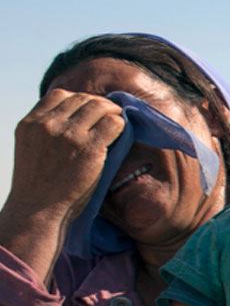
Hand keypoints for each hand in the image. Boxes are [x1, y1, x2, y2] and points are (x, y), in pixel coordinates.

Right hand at [1, 89, 124, 227]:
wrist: (39, 209)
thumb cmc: (38, 186)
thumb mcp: (31, 149)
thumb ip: (46, 132)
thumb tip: (71, 121)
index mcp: (31, 123)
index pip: (59, 95)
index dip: (79, 99)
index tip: (90, 109)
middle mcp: (48, 124)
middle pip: (82, 99)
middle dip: (99, 104)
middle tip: (111, 114)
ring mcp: (69, 135)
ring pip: (99, 106)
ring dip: (113, 112)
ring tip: (119, 121)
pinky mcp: (89, 147)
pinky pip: (114, 124)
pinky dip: (121, 125)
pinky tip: (123, 132)